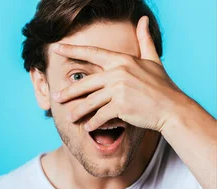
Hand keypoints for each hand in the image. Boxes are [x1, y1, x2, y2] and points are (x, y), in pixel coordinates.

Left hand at [51, 16, 192, 131]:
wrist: (173, 109)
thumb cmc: (162, 85)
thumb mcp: (153, 60)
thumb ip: (144, 40)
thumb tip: (142, 20)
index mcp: (122, 60)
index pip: (92, 53)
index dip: (72, 50)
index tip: (56, 48)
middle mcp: (118, 72)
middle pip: (85, 83)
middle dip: (69, 92)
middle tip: (56, 97)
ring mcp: (119, 89)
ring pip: (90, 101)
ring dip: (78, 111)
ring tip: (70, 117)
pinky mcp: (121, 105)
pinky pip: (100, 115)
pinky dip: (93, 123)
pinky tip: (88, 127)